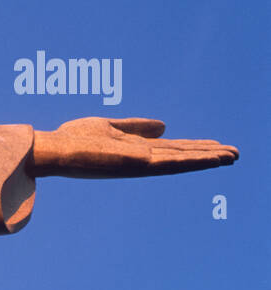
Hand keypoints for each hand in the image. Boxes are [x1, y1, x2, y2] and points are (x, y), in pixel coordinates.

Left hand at [31, 118, 237, 177]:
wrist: (54, 151)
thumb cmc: (72, 140)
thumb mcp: (108, 127)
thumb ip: (135, 126)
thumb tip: (165, 126)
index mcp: (135, 150)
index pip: (171, 148)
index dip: (194, 147)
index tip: (217, 146)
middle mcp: (141, 159)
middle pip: (181, 156)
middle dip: (207, 155)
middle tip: (235, 154)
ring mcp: (141, 162)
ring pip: (181, 160)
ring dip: (207, 158)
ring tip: (233, 156)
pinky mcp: (138, 163)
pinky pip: (172, 162)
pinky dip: (194, 160)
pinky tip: (212, 158)